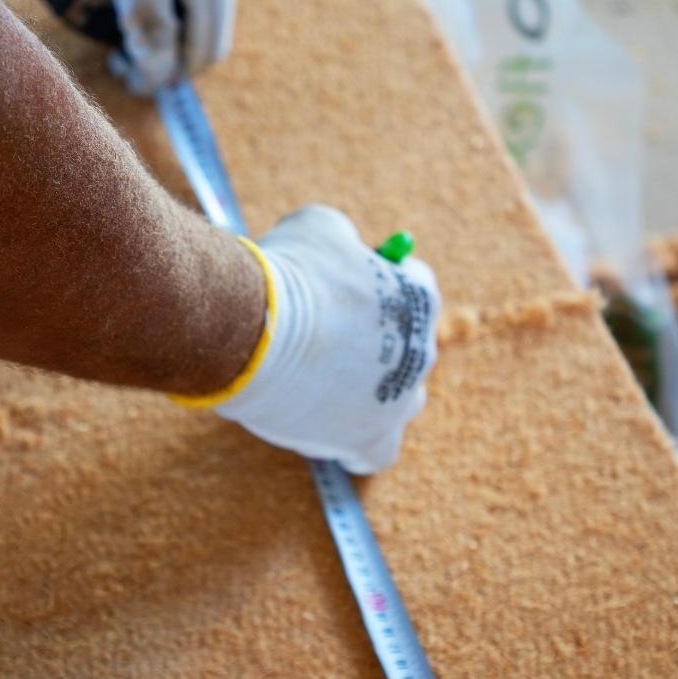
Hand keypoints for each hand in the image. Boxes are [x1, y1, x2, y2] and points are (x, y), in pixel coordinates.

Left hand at [78, 0, 241, 93]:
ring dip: (159, 27)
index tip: (128, 75)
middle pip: (199, 29)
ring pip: (187, 5)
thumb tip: (159, 83)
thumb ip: (151, 33)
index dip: (172, 76)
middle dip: (163, 52)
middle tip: (119, 57)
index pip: (208, 51)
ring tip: (121, 27)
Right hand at [208, 206, 440, 473]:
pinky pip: (377, 451)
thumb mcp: (317, 228)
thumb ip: (340, 240)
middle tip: (326, 336)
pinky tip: (325, 427)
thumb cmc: (285, 274)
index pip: (415, 285)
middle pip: (406, 347)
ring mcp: (401, 400)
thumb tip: (338, 250)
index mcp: (420, 297)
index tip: (350, 286)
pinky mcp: (373, 440)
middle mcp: (422, 352)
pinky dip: (357, 442)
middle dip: (372, 340)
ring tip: (318, 383)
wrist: (255, 331)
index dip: (380, 282)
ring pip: (397, 400)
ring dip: (368, 392)